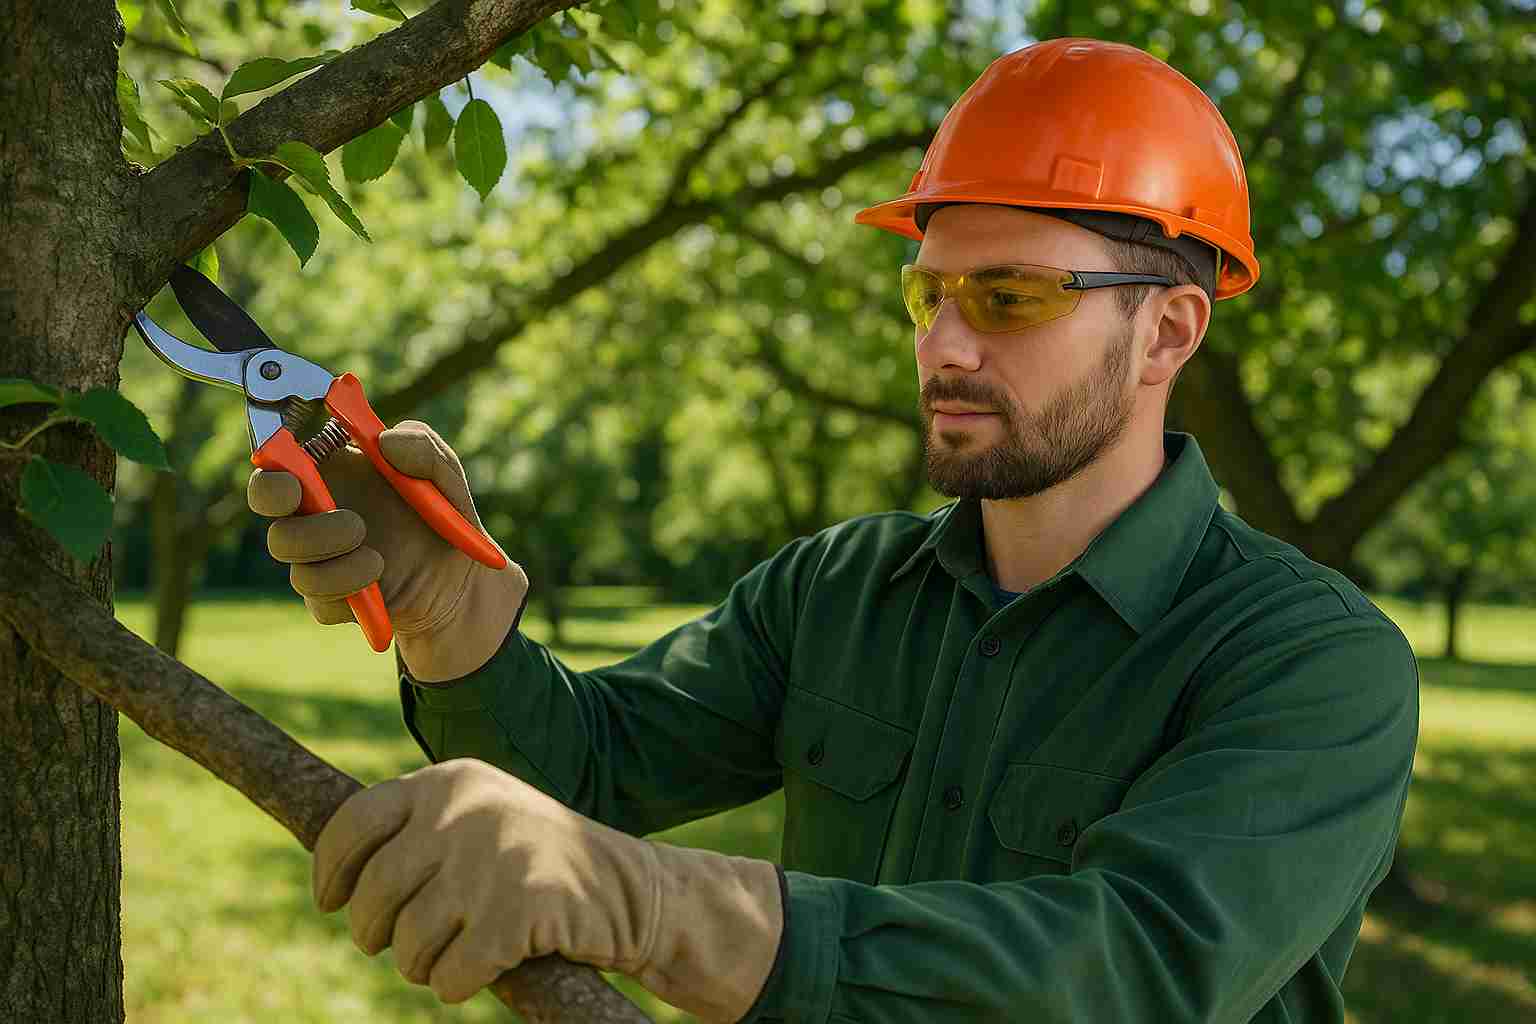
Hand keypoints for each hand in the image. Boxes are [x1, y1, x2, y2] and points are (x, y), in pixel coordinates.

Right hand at [247, 420, 527, 680]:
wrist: (459, 578)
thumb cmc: (441, 514)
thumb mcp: (445, 474)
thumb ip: (424, 447)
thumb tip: (385, 441)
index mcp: (333, 467)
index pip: (280, 451)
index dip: (274, 451)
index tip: (293, 459)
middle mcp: (313, 506)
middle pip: (265, 494)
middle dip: (280, 496)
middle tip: (326, 502)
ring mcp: (314, 552)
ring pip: (284, 545)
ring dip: (328, 547)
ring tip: (376, 557)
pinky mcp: (325, 596)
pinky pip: (314, 594)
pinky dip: (345, 586)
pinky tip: (378, 579)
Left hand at [313, 759, 783, 1020]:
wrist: (634, 892)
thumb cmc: (540, 862)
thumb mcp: (480, 817)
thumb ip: (417, 828)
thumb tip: (332, 874)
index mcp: (449, 781)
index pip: (353, 822)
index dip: (330, 869)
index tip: (329, 900)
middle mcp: (463, 812)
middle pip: (372, 896)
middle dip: (377, 934)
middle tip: (402, 945)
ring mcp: (489, 862)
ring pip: (407, 945)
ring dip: (425, 965)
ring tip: (459, 949)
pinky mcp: (514, 913)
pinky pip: (448, 977)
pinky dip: (460, 983)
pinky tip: (493, 964)